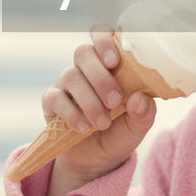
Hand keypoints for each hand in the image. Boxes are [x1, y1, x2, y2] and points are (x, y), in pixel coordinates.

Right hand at [41, 23, 156, 195]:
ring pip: (71, 76)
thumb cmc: (120, 132)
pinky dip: (72, 114)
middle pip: (83, 52)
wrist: (98, 159)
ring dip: (89, 101)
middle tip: (115, 101)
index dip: (105, 42)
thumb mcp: (138, 126)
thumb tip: (140, 98)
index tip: (115, 61)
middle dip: (100, 77)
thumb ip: (143, 112)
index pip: (102, 36)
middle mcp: (85, 68)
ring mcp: (66, 83)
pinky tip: (84, 128)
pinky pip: (56, 98)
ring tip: (103, 123)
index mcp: (109, 64)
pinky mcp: (51, 101)